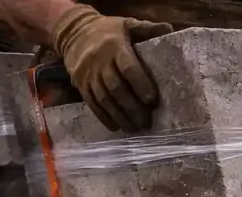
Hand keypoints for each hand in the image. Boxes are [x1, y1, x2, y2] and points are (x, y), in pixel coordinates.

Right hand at [52, 5, 172, 131]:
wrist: (73, 31)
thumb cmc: (108, 30)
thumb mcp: (126, 24)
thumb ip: (147, 28)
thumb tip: (168, 29)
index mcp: (114, 46)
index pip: (128, 68)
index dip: (141, 85)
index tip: (152, 101)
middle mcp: (99, 61)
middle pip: (116, 88)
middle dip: (132, 108)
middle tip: (146, 122)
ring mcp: (87, 74)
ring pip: (104, 99)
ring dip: (119, 116)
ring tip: (134, 128)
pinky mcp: (80, 83)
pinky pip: (91, 103)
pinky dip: (104, 117)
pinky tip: (116, 127)